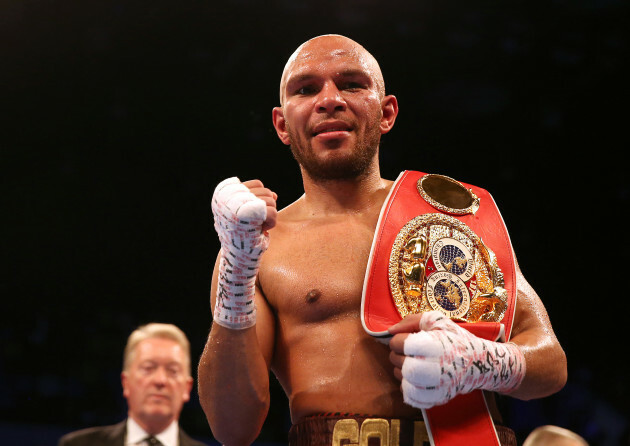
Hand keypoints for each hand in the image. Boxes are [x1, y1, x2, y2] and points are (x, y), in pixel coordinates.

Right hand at [211, 177, 276, 328]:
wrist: (237, 259)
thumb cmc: (242, 239)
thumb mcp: (246, 215)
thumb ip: (257, 201)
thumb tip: (275, 195)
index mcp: (223, 194)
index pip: (256, 184)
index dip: (262, 199)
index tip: (256, 216)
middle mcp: (227, 198)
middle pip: (265, 191)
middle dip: (268, 208)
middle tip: (257, 224)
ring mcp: (236, 205)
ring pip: (270, 200)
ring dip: (270, 216)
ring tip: (258, 228)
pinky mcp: (247, 215)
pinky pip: (272, 211)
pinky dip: (272, 222)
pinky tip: (263, 231)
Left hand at [388, 311, 524, 408]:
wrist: (478, 363)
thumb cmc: (454, 339)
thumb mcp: (437, 321)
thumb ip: (412, 320)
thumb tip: (390, 331)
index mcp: (435, 344)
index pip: (400, 343)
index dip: (398, 340)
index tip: (406, 339)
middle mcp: (436, 367)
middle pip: (399, 363)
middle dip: (397, 355)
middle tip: (406, 352)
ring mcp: (437, 386)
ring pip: (402, 380)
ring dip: (401, 370)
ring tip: (413, 364)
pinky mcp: (437, 399)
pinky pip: (410, 396)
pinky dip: (407, 387)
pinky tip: (415, 378)